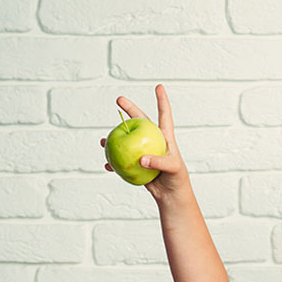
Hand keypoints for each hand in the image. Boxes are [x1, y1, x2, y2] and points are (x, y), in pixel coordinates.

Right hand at [101, 84, 189, 200]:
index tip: (159, 86)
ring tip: (104, 140)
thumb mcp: (172, 169)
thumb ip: (159, 162)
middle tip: (119, 99)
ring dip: (115, 137)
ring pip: (127, 139)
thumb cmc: (177, 179)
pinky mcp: (137, 163)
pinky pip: (122, 159)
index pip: (164, 115)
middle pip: (140, 121)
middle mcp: (153, 141)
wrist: (171, 195)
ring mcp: (144, 151)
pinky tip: (107, 164)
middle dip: (129, 109)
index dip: (162, 101)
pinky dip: (114, 162)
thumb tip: (142, 159)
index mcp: (165, 138)